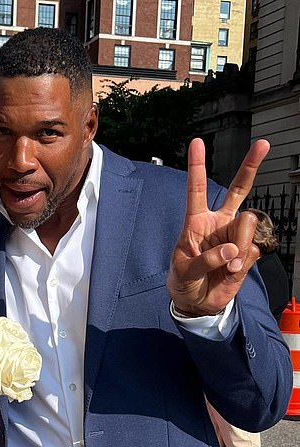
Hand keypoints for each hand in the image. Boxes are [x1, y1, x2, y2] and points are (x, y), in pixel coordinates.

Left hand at [167, 138, 269, 316]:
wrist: (198, 302)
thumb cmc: (184, 282)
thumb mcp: (184, 272)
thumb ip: (205, 260)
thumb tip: (231, 251)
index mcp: (196, 222)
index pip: (196, 190)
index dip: (196, 167)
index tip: (196, 143)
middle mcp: (218, 223)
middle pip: (237, 189)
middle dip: (250, 166)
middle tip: (263, 144)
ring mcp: (235, 236)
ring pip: (247, 225)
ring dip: (237, 248)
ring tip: (224, 267)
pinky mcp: (248, 252)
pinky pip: (252, 250)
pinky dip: (242, 264)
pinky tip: (230, 272)